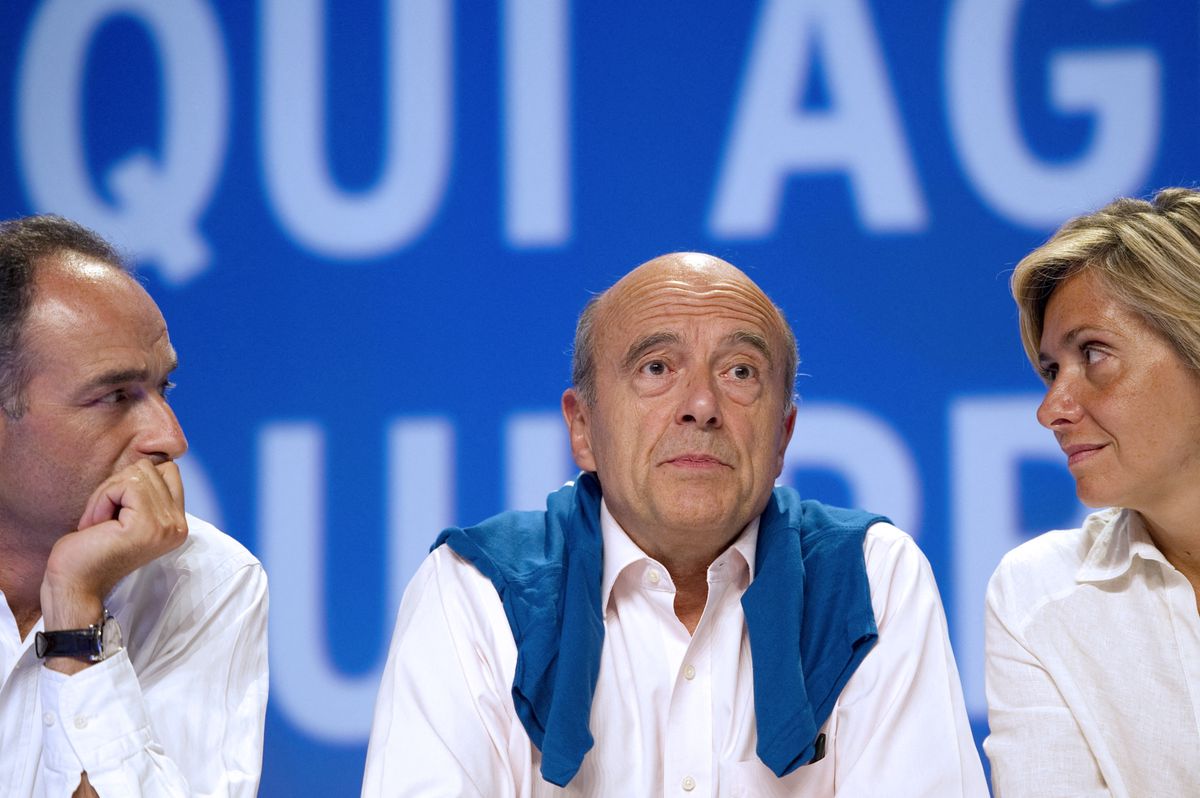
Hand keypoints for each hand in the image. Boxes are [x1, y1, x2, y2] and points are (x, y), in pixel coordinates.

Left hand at [40, 460, 187, 663]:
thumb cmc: (90, 549)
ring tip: (101, 523)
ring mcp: (166, 526)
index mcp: (177, 522)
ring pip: (138, 473)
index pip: (169, 470)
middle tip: (105, 518)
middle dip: (119, 485)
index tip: (117, 511)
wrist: (74, 585)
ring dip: (108, 493)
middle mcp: (179, 524)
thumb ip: (145, 491)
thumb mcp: (126, 513)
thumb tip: (151, 454)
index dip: (135, 481)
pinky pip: (124, 486)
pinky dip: (102, 499)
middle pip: (153, 467)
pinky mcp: (147, 526)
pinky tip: (97, 525)